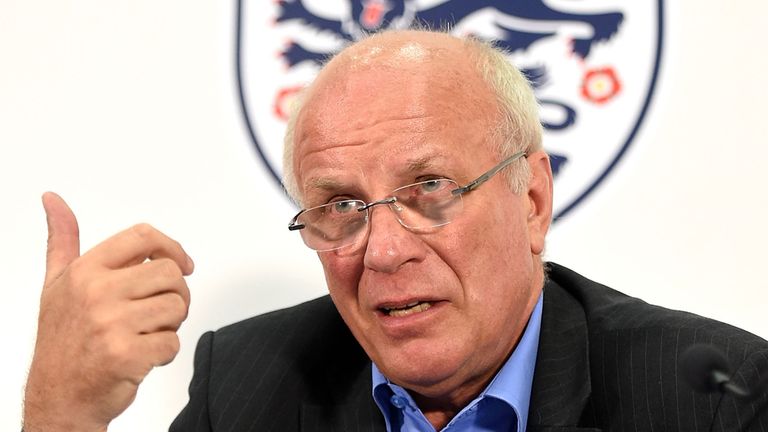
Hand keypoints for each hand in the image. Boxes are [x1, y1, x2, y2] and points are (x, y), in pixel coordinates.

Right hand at [23, 193, 194, 431]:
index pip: (143, 237)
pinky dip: (165, 353)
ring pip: (176, 306)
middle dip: (175, 293)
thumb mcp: (56, 284)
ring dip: (171, 324)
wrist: (59, 397)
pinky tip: (142, 356)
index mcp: (85, 271)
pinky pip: (173, 342)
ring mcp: (111, 324)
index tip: (183, 264)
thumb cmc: (62, 339)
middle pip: (170, 273)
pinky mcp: (127, 355)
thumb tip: (53, 199)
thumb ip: (62, 239)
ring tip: (147, 333)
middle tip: (159, 311)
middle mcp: (96, 293)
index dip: (172, 248)